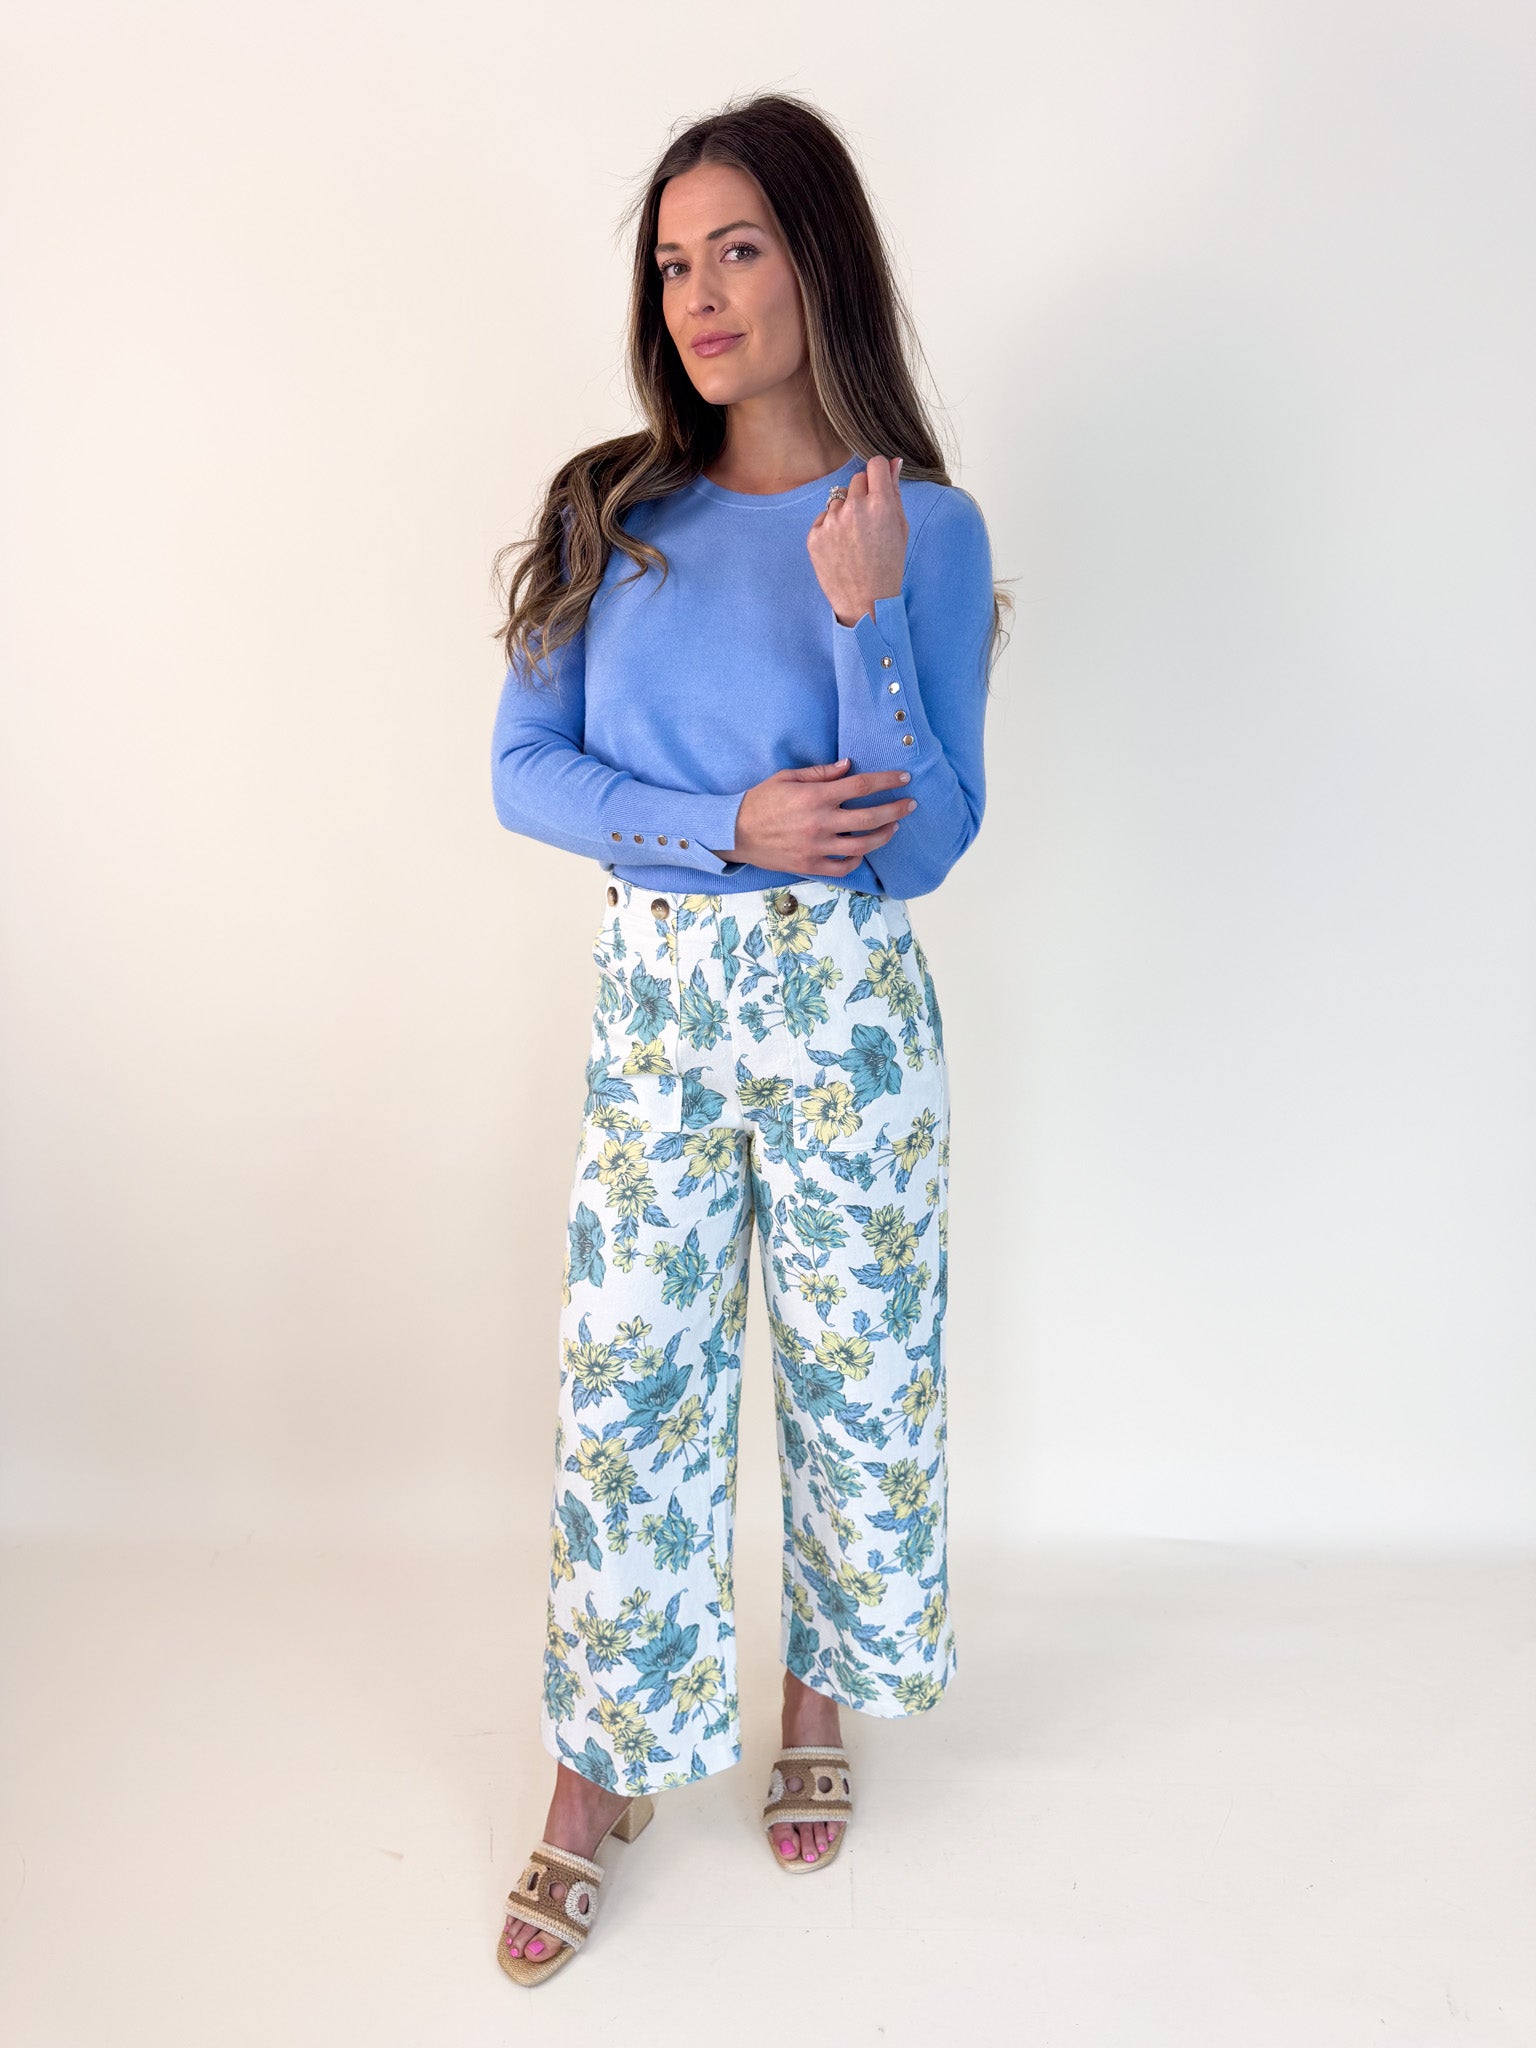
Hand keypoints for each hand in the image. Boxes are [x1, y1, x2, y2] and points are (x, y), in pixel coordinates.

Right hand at [721, 759, 917, 876]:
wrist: (734, 833)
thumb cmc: (760, 801)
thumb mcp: (787, 777)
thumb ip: (821, 773)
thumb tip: (849, 766)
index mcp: (816, 797)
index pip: (862, 786)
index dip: (887, 781)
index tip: (904, 778)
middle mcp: (821, 822)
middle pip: (870, 817)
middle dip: (896, 809)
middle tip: (910, 804)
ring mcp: (817, 847)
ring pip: (863, 844)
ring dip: (884, 835)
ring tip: (894, 827)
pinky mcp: (811, 865)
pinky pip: (844, 866)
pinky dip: (858, 858)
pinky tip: (863, 849)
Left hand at [806, 456, 907, 626]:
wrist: (865, 602)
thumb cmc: (888, 566)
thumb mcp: (900, 528)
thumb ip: (894, 492)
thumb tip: (893, 462)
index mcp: (881, 505)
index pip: (875, 464)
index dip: (878, 473)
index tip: (878, 484)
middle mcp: (854, 509)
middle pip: (856, 480)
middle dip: (863, 494)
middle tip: (869, 522)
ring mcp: (832, 522)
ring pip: (838, 500)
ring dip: (846, 512)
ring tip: (854, 540)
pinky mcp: (814, 536)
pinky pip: (824, 518)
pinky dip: (831, 529)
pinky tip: (841, 548)